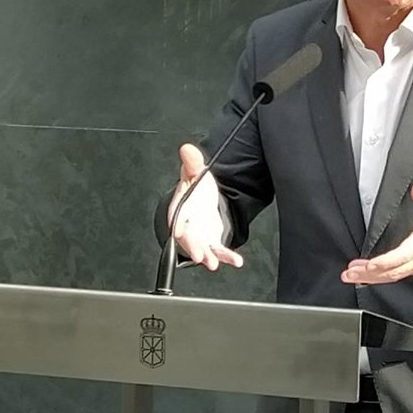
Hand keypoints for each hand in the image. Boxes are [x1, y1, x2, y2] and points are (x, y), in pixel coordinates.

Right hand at [167, 143, 243, 271]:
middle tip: (198, 254)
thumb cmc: (195, 190)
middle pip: (188, 238)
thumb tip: (187, 148)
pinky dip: (227, 257)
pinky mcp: (211, 243)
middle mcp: (188, 226)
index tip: (177, 230)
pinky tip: (236, 261)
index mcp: (180, 209)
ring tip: (213, 264)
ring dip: (208, 257)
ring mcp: (199, 237)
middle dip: (192, 247)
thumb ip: (192, 162)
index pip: (176, 216)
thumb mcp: (195, 173)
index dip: (176, 223)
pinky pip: (219, 251)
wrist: (203, 201)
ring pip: (202, 249)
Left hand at [341, 184, 412, 284]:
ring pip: (392, 275)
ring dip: (371, 277)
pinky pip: (395, 275)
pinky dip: (378, 278)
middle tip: (349, 273)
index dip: (387, 262)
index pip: (404, 255)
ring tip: (351, 275)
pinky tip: (366, 275)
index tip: (370, 264)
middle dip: (370, 273)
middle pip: (393, 270)